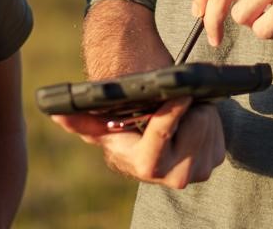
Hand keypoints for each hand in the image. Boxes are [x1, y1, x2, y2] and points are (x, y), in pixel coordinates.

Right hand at [51, 98, 224, 188]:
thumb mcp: (103, 125)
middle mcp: (173, 177)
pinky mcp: (211, 164)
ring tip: (178, 115)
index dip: (169, 115)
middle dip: (187, 109)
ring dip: (197, 113)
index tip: (179, 94)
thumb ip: (81, 121)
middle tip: (174, 100)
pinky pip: (219, 131)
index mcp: (145, 165)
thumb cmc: (122, 131)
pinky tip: (189, 124)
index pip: (160, 138)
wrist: (146, 148)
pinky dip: (207, 121)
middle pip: (195, 126)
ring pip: (209, 125)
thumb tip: (54, 113)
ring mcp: (195, 173)